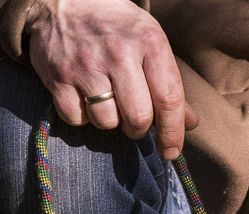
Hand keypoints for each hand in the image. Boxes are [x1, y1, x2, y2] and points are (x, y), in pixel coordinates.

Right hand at [26, 0, 197, 159]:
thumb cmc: (117, 28)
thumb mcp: (151, 43)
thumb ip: (170, 84)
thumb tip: (190, 124)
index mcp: (149, 43)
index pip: (168, 100)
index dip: (173, 132)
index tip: (171, 151)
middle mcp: (118, 53)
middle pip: (138, 118)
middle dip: (139, 129)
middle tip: (135, 121)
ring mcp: (85, 65)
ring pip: (106, 122)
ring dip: (110, 121)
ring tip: (108, 102)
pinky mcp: (57, 75)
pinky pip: (76, 118)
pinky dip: (82, 117)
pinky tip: (85, 98)